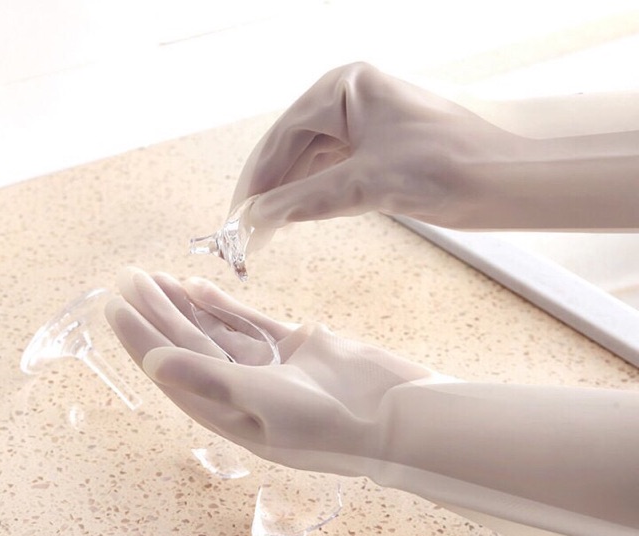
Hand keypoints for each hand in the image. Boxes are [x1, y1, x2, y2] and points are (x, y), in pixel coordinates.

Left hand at [105, 267, 440, 475]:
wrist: (393, 413)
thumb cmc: (331, 423)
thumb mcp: (265, 403)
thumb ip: (209, 380)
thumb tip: (153, 363)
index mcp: (228, 413)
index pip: (173, 370)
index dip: (142, 340)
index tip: (115, 307)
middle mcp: (242, 390)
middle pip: (189, 346)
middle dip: (157, 313)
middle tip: (128, 278)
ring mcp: (269, 366)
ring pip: (215, 330)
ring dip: (185, 306)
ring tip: (153, 278)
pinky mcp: (294, 345)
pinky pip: (249, 323)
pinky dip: (224, 305)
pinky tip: (198, 287)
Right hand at [232, 62, 521, 231]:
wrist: (513, 173)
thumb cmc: (449, 161)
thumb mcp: (370, 181)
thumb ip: (309, 199)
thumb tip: (259, 218)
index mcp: (343, 89)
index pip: (283, 137)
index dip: (256, 179)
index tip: (236, 216)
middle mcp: (350, 103)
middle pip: (292, 150)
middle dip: (269, 190)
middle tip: (244, 231)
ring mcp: (365, 129)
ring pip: (311, 165)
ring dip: (289, 196)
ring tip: (264, 231)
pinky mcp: (380, 155)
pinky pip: (334, 175)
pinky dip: (314, 198)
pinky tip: (297, 216)